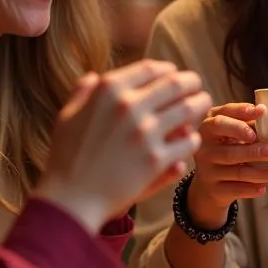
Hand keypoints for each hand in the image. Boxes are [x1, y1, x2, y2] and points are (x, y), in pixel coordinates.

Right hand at [37, 60, 210, 232]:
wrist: (70, 199)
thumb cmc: (66, 158)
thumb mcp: (67, 117)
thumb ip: (83, 93)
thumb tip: (93, 76)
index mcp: (108, 91)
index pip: (150, 68)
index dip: (168, 69)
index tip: (174, 74)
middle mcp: (129, 106)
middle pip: (176, 83)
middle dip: (191, 82)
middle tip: (197, 87)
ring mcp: (144, 132)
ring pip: (189, 108)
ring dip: (200, 104)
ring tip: (202, 106)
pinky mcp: (156, 159)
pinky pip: (188, 141)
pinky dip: (192, 138)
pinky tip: (189, 140)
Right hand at [188, 102, 267, 226]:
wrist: (209, 182)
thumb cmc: (226, 147)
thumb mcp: (230, 132)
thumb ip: (245, 123)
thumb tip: (263, 111)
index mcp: (208, 128)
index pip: (221, 120)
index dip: (239, 114)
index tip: (261, 112)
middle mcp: (204, 149)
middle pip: (228, 151)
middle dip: (251, 151)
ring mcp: (207, 170)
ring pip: (236, 172)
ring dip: (259, 173)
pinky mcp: (214, 189)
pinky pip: (235, 190)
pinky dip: (251, 189)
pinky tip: (263, 188)